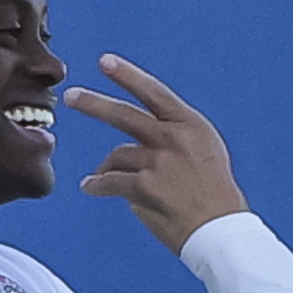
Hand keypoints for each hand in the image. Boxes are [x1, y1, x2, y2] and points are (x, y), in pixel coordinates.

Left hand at [68, 54, 249, 249]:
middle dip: (93, 103)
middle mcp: (174, 138)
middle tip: (71, 97)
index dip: (128, 75)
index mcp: (191, 125)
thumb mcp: (205, 154)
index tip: (105, 61)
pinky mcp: (145, 186)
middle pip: (124, 115)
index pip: (154, 93)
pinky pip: (111, 181)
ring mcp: (158, 161)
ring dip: (104, 167)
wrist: (222, 231)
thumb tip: (136, 149)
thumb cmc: (215, 198)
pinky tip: (90, 187)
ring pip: (117, 155)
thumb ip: (173, 141)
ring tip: (93, 175)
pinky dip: (98, 185)